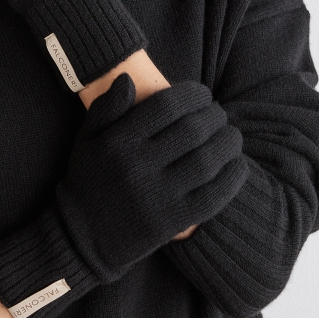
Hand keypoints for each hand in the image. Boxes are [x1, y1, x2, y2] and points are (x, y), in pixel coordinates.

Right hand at [56, 74, 248, 276]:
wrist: (81, 238)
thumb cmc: (87, 180)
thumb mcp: (86, 139)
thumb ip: (106, 107)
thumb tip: (129, 78)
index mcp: (118, 142)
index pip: (166, 106)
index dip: (191, 94)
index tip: (202, 93)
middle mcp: (138, 167)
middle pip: (191, 131)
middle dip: (214, 116)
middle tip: (219, 113)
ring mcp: (157, 196)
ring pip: (207, 161)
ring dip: (228, 143)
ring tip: (231, 134)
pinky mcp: (172, 222)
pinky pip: (213, 196)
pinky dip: (231, 177)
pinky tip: (237, 164)